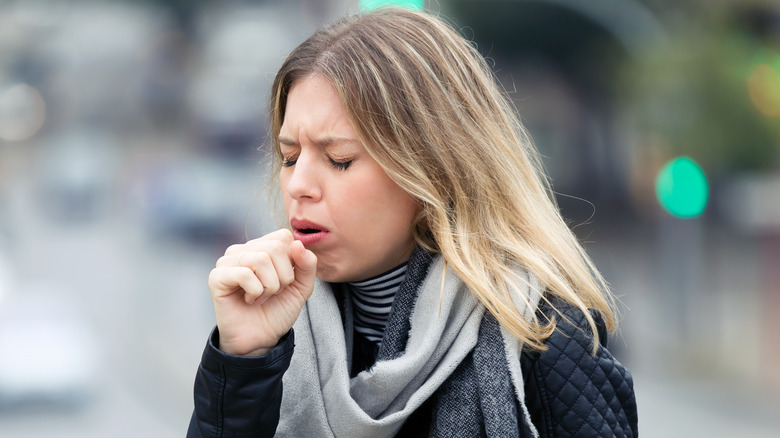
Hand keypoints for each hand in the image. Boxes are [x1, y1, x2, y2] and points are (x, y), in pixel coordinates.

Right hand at [207, 229, 316, 355]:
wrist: (260, 338)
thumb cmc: (277, 310)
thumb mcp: (302, 286)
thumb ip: (307, 264)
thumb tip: (298, 244)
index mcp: (262, 247)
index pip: (283, 236)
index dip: (292, 261)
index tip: (286, 280)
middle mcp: (243, 250)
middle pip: (274, 247)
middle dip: (283, 276)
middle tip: (274, 292)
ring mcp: (227, 262)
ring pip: (260, 259)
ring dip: (269, 285)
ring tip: (262, 296)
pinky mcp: (217, 277)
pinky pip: (244, 273)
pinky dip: (255, 291)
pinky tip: (250, 300)